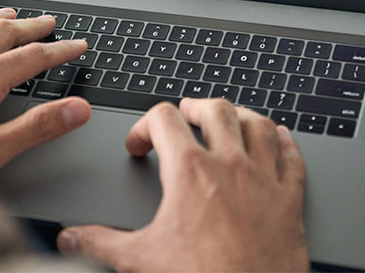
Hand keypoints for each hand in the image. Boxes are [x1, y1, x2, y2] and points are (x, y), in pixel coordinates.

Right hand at [57, 99, 307, 271]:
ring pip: (257, 124)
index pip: (163, 118)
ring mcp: (264, 179)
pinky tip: (280, 141)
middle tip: (185, 114)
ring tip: (230, 119)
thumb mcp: (140, 261)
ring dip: (241, 116)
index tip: (139, 146)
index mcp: (190, 171)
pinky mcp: (291, 200)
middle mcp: (229, 165)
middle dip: (195, 108)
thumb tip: (71, 240)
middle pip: (215, 109)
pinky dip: (285, 143)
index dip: (143, 126)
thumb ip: (99, 244)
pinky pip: (292, 157)